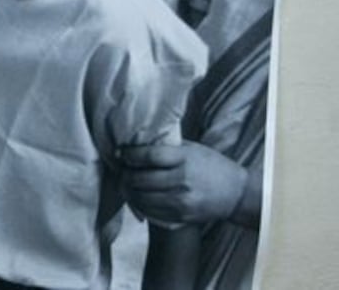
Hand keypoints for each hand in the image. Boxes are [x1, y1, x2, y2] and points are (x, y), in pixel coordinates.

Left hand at [119, 142, 247, 223]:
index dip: (129, 155)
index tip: (120, 153)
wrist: (236, 195)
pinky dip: (138, 204)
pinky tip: (136, 196)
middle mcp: (182, 181)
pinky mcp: (180, 217)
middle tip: (121, 169)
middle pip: (140, 179)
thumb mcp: (192, 149)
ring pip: (141, 197)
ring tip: (125, 182)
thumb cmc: (212, 166)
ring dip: (128, 190)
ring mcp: (181, 202)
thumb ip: (167, 146)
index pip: (148, 156)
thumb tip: (137, 140)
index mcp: (184, 160)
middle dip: (124, 174)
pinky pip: (149, 212)